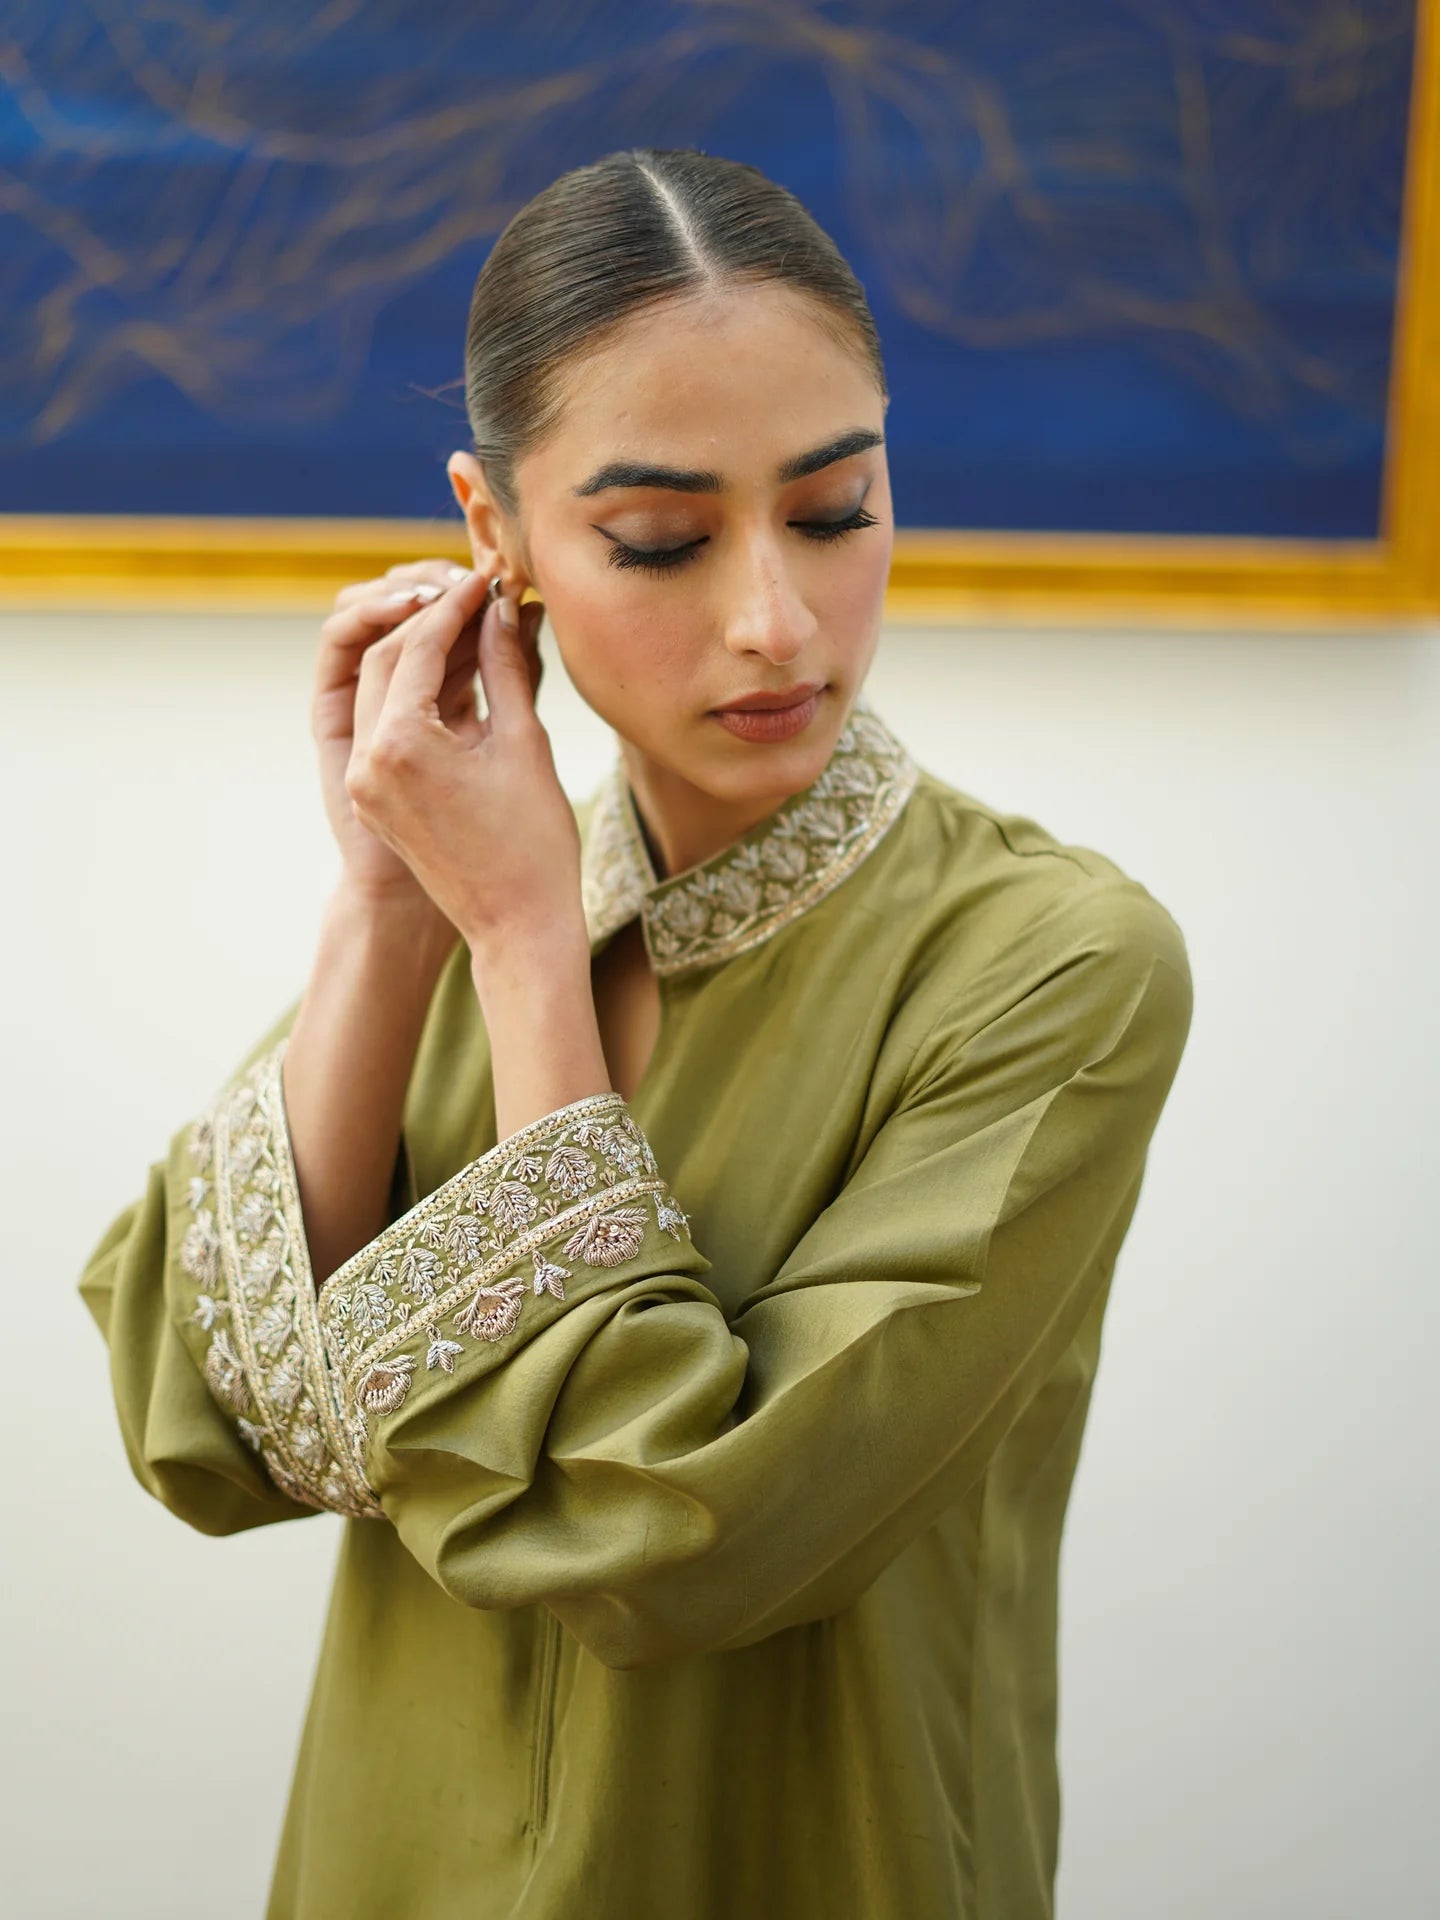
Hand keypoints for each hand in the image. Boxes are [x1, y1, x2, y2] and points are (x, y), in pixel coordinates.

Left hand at [343, 567, 581, 958]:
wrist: (518, 929)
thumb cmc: (533, 845)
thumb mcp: (523, 744)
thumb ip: (505, 667)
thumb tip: (502, 608)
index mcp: (398, 745)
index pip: (416, 646)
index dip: (455, 606)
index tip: (488, 581)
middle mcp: (366, 762)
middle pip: (385, 660)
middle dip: (431, 623)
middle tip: (479, 599)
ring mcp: (364, 784)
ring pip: (380, 691)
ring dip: (422, 656)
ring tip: (474, 632)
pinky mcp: (374, 799)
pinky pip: (386, 727)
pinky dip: (417, 695)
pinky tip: (461, 677)